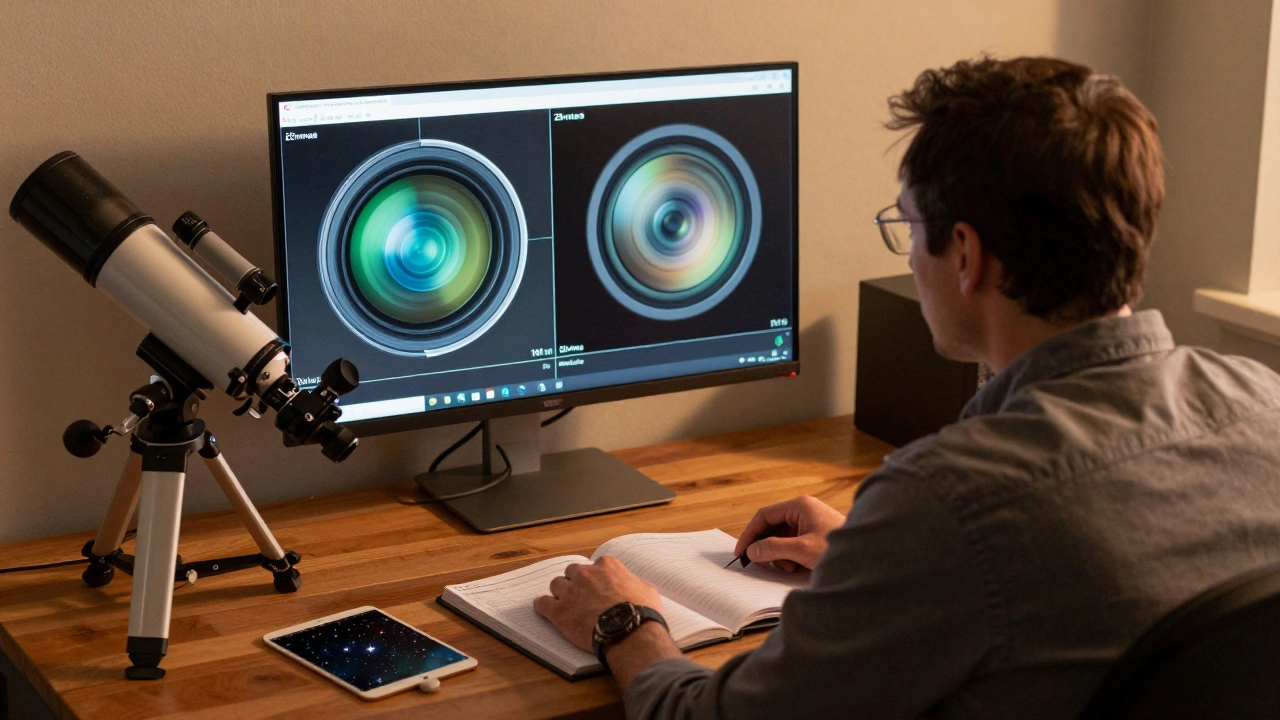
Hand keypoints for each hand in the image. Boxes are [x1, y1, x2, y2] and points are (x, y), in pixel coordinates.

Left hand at [533, 556, 662, 652]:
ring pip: (556, 585)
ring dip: (560, 594)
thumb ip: (634, 583)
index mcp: (606, 566)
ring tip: (565, 605)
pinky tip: (546, 610)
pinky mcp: (559, 612)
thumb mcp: (647, 590)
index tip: (596, 587)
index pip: (594, 566)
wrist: (630, 631)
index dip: (594, 578)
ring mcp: (570, 592)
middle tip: (580, 596)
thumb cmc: (642, 612)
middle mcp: (585, 574)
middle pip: (571, 572)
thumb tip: (634, 586)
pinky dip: (543, 606)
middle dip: (574, 582)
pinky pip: (542, 604)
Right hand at [733, 495, 845, 571]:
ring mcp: (811, 523)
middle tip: (760, 563)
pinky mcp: (816, 536)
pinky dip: (792, 557)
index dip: (750, 533)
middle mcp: (804, 511)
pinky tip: (800, 566)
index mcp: (800, 506)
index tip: (741, 552)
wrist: (868, 559)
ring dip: (781, 555)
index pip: (764, 515)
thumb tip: (752, 551)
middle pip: (773, 527)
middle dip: (767, 547)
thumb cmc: (839, 549)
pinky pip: (794, 544)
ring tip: (792, 566)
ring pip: (782, 538)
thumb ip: (774, 548)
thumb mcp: (802, 550)